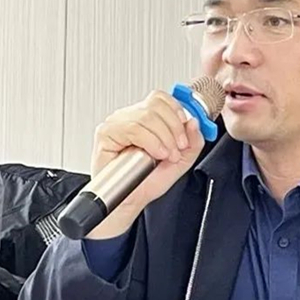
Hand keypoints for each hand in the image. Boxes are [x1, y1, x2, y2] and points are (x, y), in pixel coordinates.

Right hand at [87, 91, 204, 238]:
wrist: (130, 201)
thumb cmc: (147, 182)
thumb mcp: (181, 160)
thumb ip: (193, 141)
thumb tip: (194, 122)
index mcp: (146, 118)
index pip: (161, 98)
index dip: (177, 111)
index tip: (186, 129)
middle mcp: (130, 117)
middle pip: (157, 105)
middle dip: (175, 128)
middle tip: (178, 147)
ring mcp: (117, 123)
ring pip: (147, 116)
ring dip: (164, 138)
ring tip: (166, 155)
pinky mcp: (106, 133)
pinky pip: (133, 129)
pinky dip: (150, 142)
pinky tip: (155, 154)